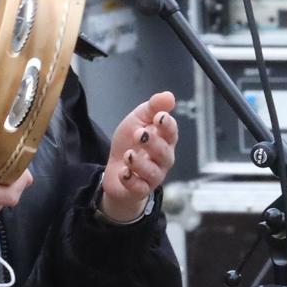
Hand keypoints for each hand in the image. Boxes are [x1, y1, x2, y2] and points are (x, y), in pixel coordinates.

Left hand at [100, 91, 179, 221]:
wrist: (115, 169)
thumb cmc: (130, 143)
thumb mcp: (137, 120)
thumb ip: (152, 107)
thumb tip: (169, 96)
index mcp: (164, 140)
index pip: (171, 132)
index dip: (167, 125)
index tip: (159, 117)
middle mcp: (162, 159)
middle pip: (165, 153)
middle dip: (153, 143)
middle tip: (139, 134)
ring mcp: (153, 176)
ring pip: (153, 172)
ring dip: (140, 163)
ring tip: (128, 155)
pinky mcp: (140, 190)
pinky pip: (140, 188)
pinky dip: (131, 181)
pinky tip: (124, 173)